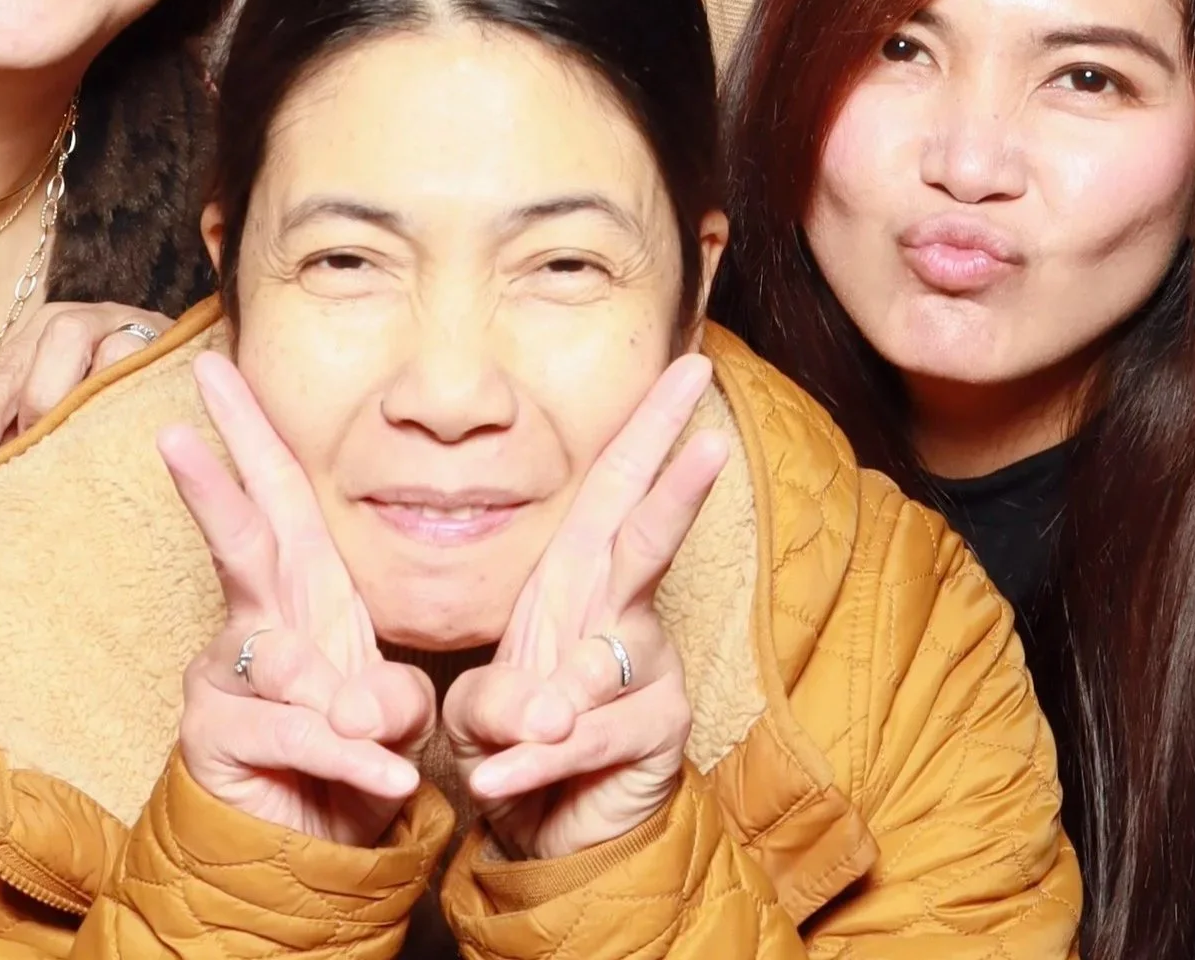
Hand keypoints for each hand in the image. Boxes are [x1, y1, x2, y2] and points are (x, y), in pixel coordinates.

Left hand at [0, 303, 171, 471]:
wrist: (174, 396)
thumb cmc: (90, 411)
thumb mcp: (29, 419)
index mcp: (50, 331)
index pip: (10, 362)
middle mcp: (98, 320)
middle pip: (62, 335)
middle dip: (37, 397)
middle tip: (24, 453)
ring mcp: (147, 333)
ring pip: (119, 348)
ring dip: (95, 397)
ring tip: (79, 451)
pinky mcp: (185, 357)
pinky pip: (164, 374)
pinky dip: (144, 405)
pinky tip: (131, 445)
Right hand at [162, 354, 434, 845]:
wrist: (316, 845)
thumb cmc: (355, 751)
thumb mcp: (394, 709)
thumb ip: (392, 696)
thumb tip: (366, 706)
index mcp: (304, 589)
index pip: (277, 494)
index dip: (250, 429)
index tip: (217, 362)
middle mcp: (257, 622)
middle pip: (238, 542)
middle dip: (210, 486)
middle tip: (175, 433)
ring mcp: (226, 680)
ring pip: (283, 661)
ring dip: (334, 695)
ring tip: (374, 726)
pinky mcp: (217, 740)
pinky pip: (297, 736)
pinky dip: (351, 758)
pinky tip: (388, 776)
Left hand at [441, 354, 727, 862]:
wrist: (552, 831)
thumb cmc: (519, 742)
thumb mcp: (482, 707)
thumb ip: (495, 696)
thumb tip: (537, 709)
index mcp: (578, 580)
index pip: (616, 488)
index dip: (649, 427)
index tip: (688, 364)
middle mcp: (622, 614)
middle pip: (649, 540)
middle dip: (678, 489)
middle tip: (712, 440)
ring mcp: (648, 673)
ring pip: (604, 662)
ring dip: (561, 693)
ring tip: (530, 723)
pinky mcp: (655, 735)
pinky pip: (586, 739)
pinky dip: (534, 762)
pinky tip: (500, 775)